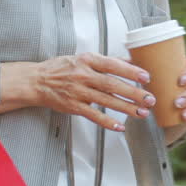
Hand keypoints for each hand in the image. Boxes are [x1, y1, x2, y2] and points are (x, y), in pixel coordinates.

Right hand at [8, 53, 154, 131]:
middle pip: (112, 85)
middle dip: (133, 93)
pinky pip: (93, 115)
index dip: (130, 71)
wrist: (37, 81)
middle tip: (149, 99)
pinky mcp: (73, 106)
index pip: (113, 65)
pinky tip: (119, 126)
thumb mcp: (84, 58)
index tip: (145, 77)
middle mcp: (83, 75)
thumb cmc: (61, 68)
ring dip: (126, 108)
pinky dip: (107, 122)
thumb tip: (130, 60)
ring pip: (106, 101)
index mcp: (87, 60)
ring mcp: (78, 92)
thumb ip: (107, 61)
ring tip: (141, 112)